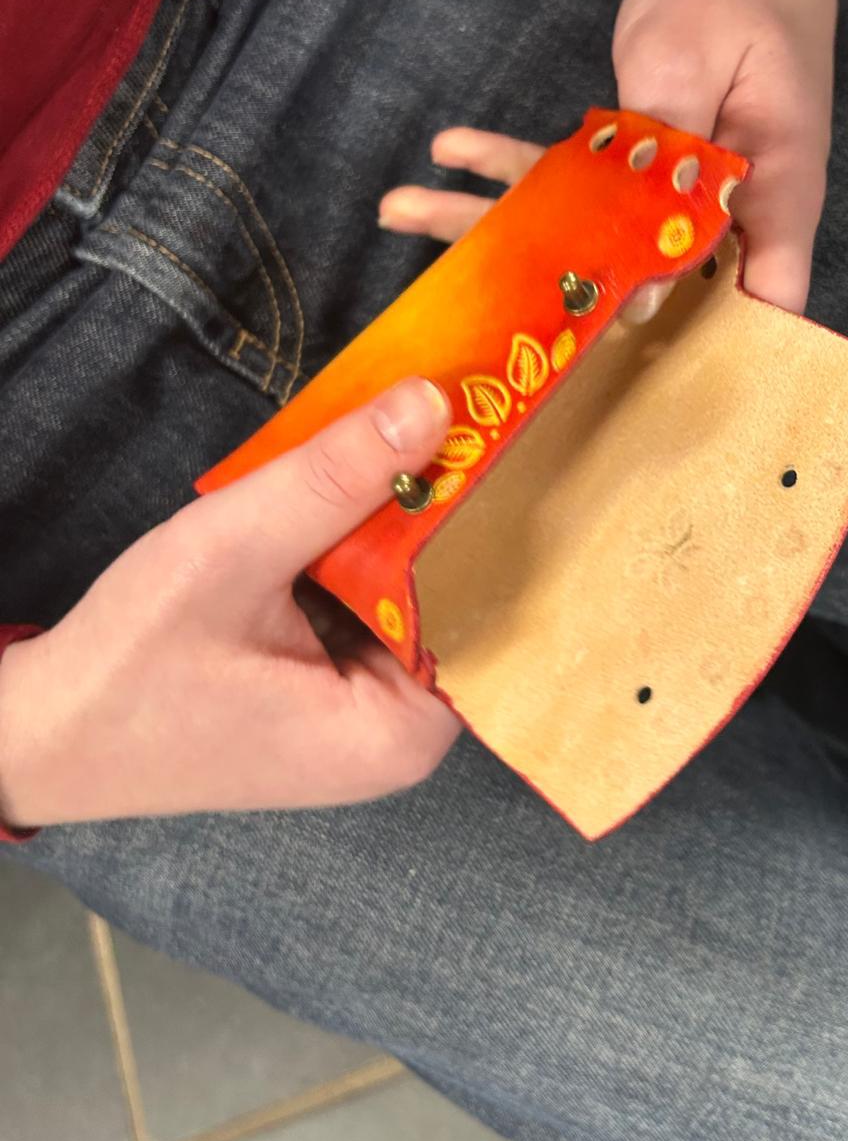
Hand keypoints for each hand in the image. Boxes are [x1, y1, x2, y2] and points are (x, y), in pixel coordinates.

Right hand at [0, 379, 460, 827]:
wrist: (45, 731)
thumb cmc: (131, 664)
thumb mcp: (233, 552)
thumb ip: (334, 480)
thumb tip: (432, 402)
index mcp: (401, 733)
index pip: (495, 612)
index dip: (501, 520)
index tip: (509, 434)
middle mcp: (402, 738)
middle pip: (459, 602)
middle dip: (451, 515)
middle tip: (475, 412)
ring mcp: (366, 719)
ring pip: (413, 598)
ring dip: (402, 527)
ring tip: (432, 434)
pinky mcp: (332, 695)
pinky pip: (373, 608)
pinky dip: (363, 554)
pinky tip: (364, 490)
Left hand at [382, 0, 834, 315]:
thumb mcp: (694, 60)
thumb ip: (669, 164)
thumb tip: (643, 283)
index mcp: (773, 197)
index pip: (759, 303)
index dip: (701, 345)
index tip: (601, 344)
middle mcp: (726, 209)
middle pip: (643, 277)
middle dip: (547, 290)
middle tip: (455, 292)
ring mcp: (676, 187)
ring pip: (588, 231)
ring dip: (497, 222)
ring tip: (399, 206)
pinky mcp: (637, 159)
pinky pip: (572, 180)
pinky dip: (509, 167)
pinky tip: (448, 150)